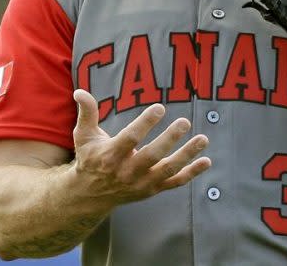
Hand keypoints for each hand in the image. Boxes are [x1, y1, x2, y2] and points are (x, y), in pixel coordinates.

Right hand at [71, 89, 210, 210]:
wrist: (90, 195)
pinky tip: (206, 160)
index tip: (160, 107)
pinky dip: (192, 173)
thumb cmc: (89, 157)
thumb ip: (87, 112)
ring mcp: (141, 183)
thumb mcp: (83, 135)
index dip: (146, 123)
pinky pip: (175, 182)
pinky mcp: (152, 189)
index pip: (130, 138)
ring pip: (168, 170)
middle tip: (185, 121)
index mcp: (110, 155)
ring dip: (187, 155)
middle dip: (170, 139)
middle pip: (152, 155)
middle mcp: (127, 172)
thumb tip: (80, 91)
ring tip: (203, 138)